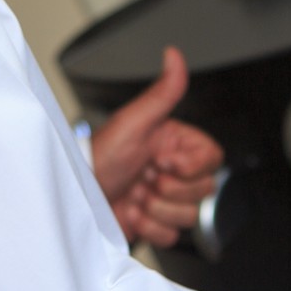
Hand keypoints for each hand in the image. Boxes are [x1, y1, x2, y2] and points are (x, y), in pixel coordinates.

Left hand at [90, 46, 223, 246]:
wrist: (78, 198)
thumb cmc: (100, 158)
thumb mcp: (133, 122)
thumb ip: (162, 92)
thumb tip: (174, 55)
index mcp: (172, 142)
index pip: (212, 157)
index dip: (191, 164)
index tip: (165, 160)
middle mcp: (172, 170)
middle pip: (204, 188)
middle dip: (171, 188)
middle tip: (145, 177)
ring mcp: (165, 198)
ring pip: (190, 214)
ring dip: (157, 208)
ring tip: (135, 194)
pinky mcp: (156, 223)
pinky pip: (172, 235)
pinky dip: (150, 227)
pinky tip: (132, 212)